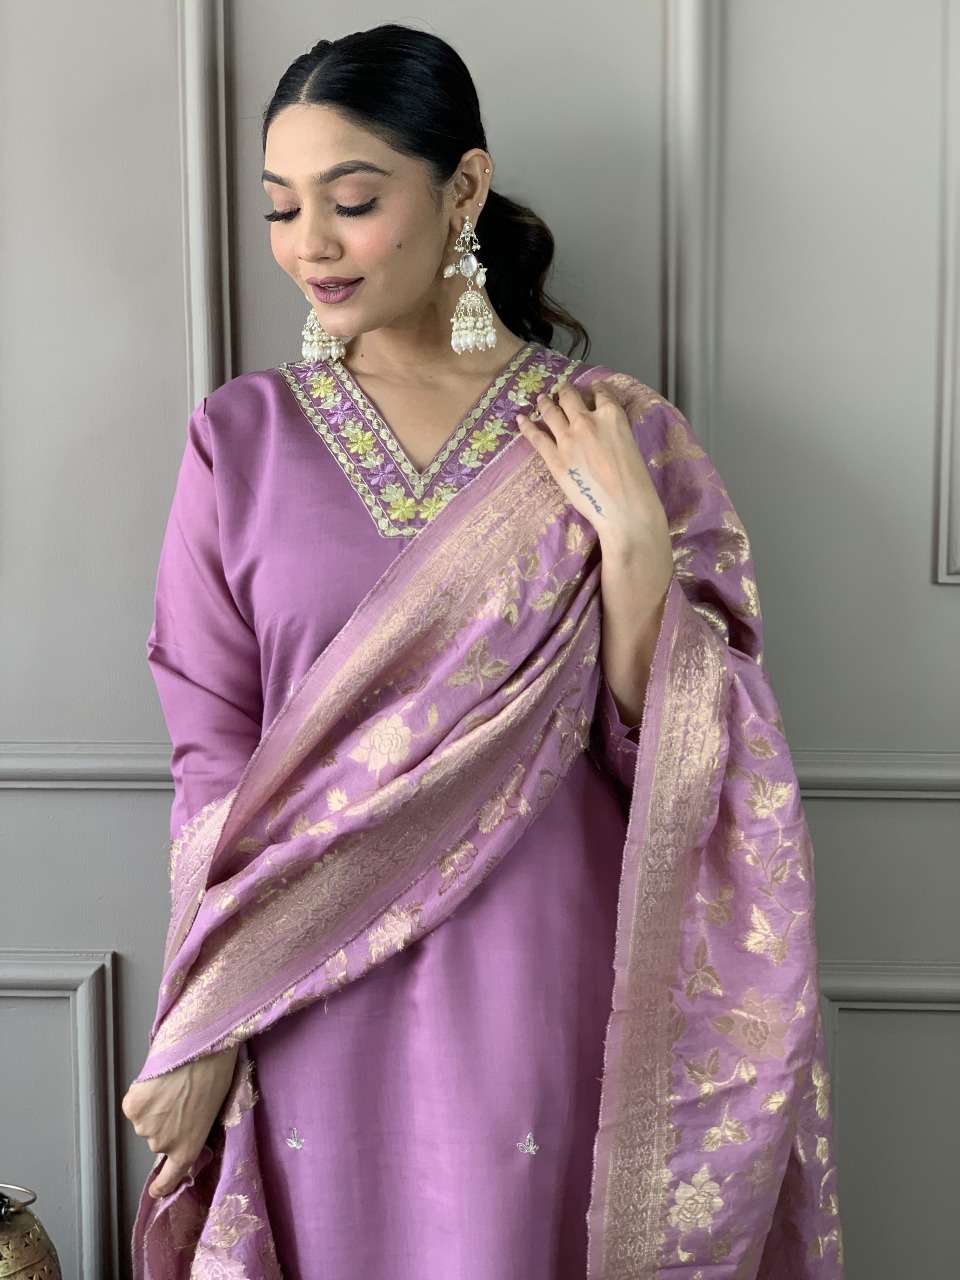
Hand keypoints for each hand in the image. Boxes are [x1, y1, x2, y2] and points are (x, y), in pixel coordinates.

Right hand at [122, 1043, 239, 1198]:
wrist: (203, 1050)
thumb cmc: (217, 1075)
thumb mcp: (212, 1111)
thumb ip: (193, 1128)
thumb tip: (183, 1125)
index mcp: (188, 1149)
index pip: (170, 1177)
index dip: (162, 1185)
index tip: (156, 1191)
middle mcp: (164, 1145)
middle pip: (157, 1138)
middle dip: (165, 1121)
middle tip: (180, 1097)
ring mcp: (145, 1127)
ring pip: (144, 1119)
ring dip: (153, 1106)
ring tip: (172, 1083)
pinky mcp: (133, 1107)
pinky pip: (134, 1102)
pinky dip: (142, 1092)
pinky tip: (158, 1079)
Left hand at [516, 380, 671, 568]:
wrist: (623, 506)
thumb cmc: (635, 481)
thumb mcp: (630, 443)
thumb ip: (614, 430)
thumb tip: (603, 430)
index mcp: (612, 416)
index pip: (601, 392)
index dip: (595, 389)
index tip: (591, 388)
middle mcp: (587, 420)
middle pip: (570, 397)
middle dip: (565, 392)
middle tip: (561, 391)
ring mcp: (567, 438)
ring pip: (551, 411)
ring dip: (545, 403)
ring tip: (542, 399)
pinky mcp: (554, 457)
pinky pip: (536, 436)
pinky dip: (527, 426)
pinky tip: (520, 419)